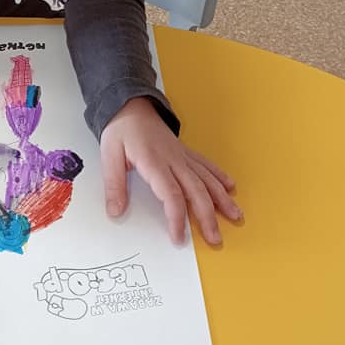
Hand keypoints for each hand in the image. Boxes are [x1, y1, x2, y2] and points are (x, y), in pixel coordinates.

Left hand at [100, 97, 241, 244]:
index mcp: (154, 162)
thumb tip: (115, 212)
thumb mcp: (109, 155)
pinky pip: (206, 164)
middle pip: (196, 190)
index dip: (177, 218)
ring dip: (222, 199)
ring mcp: (182, 155)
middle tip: (215, 239)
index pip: (171, 194)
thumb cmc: (120, 130)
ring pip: (207, 179)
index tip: (179, 238)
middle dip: (208, 216)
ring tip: (236, 216)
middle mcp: (173, 160)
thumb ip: (114, 185)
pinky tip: (231, 187)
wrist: (130, 105)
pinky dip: (219, 176)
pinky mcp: (185, 151)